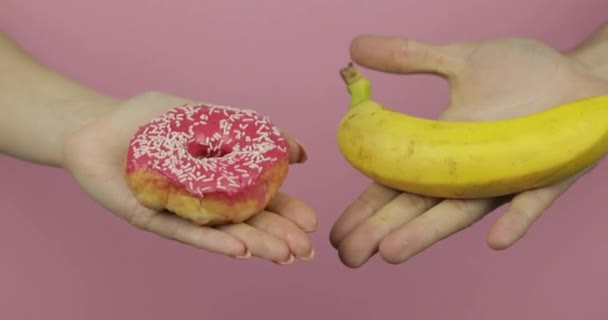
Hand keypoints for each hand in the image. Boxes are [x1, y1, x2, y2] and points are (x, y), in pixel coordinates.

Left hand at [62, 91, 317, 263]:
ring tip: (284, 255)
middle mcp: (203, 201)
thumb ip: (249, 128)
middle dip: (279, 236)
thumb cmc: (149, 119)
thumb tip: (299, 151)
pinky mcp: (152, 217)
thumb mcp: (207, 114)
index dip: (287, 210)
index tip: (313, 222)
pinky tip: (240, 250)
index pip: (260, 199)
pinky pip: (185, 230)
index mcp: (220, 179)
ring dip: (255, 244)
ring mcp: (180, 212)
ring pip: (222, 231)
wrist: (96, 123)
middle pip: (247, 221)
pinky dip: (212, 239)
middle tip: (306, 249)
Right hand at [330, 25, 607, 267]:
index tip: (336, 231)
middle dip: (381, 230)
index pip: (395, 184)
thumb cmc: (524, 74)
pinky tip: (495, 240)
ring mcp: (505, 177)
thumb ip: (410, 56)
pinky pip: (529, 201)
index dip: (365, 208)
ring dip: (428, 232)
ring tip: (391, 252)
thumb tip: (355, 48)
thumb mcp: (458, 59)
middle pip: (417, 206)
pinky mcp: (546, 176)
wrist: (584, 77)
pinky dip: (514, 221)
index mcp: (443, 151)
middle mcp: (468, 173)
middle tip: (349, 255)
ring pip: (461, 211)